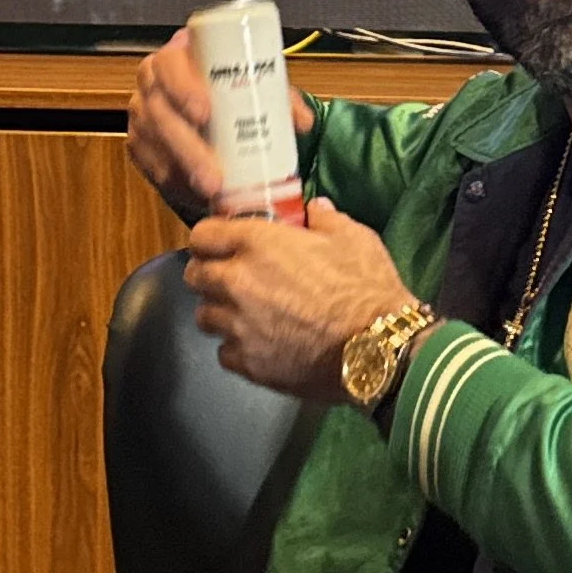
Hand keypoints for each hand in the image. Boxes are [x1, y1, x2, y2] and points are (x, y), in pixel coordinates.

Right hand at [127, 24, 315, 225]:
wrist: (207, 111)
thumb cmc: (229, 94)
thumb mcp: (256, 87)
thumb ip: (280, 99)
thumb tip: (302, 121)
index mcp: (178, 59)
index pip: (170, 65)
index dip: (183, 88)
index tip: (205, 113)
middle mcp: (153, 84)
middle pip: (159, 112)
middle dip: (187, 147)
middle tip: (214, 175)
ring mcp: (143, 116)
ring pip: (153, 143)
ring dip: (182, 169)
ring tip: (211, 190)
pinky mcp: (141, 145)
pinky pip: (150, 166)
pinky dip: (173, 180)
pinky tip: (192, 191)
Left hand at [184, 199, 412, 403]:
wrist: (377, 349)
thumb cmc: (366, 287)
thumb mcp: (353, 238)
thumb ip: (325, 219)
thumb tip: (315, 209)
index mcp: (256, 244)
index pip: (202, 235)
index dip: (210, 239)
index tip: (221, 244)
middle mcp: (236, 282)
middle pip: (194, 276)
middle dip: (208, 274)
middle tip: (231, 278)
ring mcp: (237, 326)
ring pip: (204, 317)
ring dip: (220, 312)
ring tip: (245, 315)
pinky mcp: (247, 363)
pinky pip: (224, 353)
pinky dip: (237, 348)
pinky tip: (260, 345)